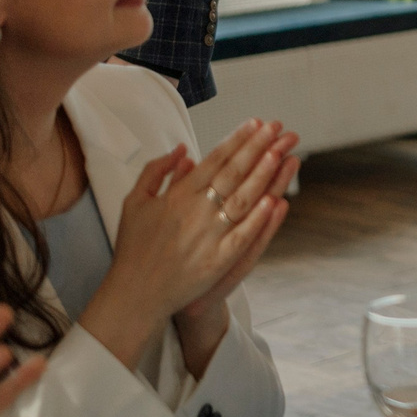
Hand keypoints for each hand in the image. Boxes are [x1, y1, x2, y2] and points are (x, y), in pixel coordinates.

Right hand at [82, 122, 294, 367]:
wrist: (135, 292)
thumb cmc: (134, 246)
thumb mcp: (134, 202)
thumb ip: (156, 172)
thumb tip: (182, 151)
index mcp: (177, 195)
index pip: (214, 160)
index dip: (237, 140)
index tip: (257, 124)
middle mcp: (196, 211)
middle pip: (233, 173)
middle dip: (258, 147)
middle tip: (278, 128)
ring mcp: (209, 236)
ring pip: (243, 199)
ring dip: (264, 174)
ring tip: (283, 152)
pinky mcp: (217, 261)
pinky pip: (243, 236)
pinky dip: (259, 219)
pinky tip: (276, 200)